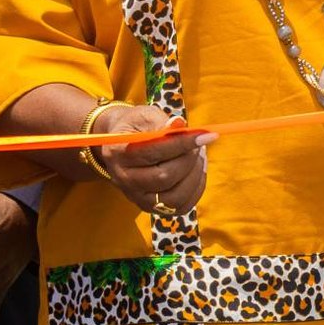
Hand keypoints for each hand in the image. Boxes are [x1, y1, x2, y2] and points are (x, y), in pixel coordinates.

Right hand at [96, 104, 211, 215]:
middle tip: (199, 145)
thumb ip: (162, 122)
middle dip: (189, 159)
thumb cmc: (139, 127)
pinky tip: (196, 170)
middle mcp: (123, 179)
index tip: (206, 135)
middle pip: (164, 177)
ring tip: (199, 157)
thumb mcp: (147, 117)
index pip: (153, 152)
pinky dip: (196, 188)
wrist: (125, 144)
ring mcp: (136, 197)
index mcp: (117, 152)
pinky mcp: (150, 207)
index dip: (182, 143)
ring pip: (174, 197)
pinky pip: (180, 207)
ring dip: (195, 175)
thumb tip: (179, 124)